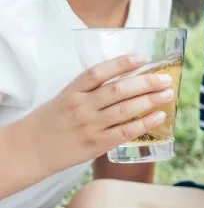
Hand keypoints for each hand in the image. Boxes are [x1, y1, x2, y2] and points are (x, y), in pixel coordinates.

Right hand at [28, 54, 176, 170]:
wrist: (30, 150)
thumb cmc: (51, 122)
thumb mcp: (64, 99)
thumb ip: (89, 91)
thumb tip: (124, 82)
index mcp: (72, 92)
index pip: (98, 72)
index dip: (121, 63)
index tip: (141, 57)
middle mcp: (81, 106)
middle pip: (118, 90)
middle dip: (146, 83)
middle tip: (166, 79)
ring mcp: (90, 126)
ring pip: (125, 110)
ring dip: (150, 100)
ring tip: (168, 94)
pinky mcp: (97, 144)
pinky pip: (125, 131)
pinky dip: (145, 123)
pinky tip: (160, 116)